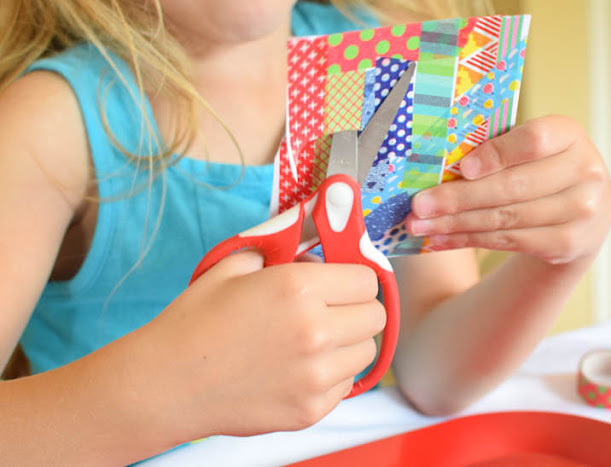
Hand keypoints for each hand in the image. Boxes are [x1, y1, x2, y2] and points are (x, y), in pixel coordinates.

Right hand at [141, 250, 384, 441]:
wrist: (165, 384)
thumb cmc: (194, 323)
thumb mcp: (233, 268)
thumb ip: (278, 251)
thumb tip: (311, 252)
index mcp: (298, 289)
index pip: (367, 280)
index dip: (353, 277)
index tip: (340, 282)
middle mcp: (315, 332)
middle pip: (375, 317)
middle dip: (356, 308)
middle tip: (329, 310)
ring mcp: (315, 377)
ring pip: (365, 352)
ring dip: (347, 342)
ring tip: (311, 341)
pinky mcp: (309, 411)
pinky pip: (345, 385)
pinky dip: (331, 375)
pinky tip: (299, 369)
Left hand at [405, 115, 610, 264]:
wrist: (582, 210)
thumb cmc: (537, 168)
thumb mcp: (526, 150)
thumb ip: (493, 150)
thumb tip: (434, 166)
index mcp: (568, 135)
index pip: (533, 141)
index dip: (496, 155)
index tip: (462, 170)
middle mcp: (583, 171)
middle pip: (511, 187)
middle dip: (457, 198)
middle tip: (419, 205)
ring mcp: (581, 211)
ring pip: (504, 219)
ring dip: (454, 224)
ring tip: (418, 225)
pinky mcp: (568, 243)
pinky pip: (507, 241)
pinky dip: (467, 240)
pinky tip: (439, 239)